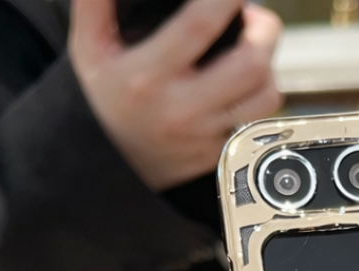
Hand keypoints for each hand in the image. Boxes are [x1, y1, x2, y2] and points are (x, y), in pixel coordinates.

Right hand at [69, 0, 282, 190]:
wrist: (110, 167)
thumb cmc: (103, 100)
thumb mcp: (89, 48)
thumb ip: (96, 3)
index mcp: (147, 75)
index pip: (199, 25)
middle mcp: (182, 107)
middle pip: (251, 64)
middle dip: (264, 30)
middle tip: (255, 17)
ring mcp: (205, 134)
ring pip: (265, 96)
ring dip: (269, 66)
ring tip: (256, 48)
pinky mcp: (220, 153)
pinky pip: (257, 121)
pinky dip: (261, 95)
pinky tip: (248, 80)